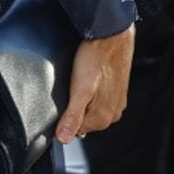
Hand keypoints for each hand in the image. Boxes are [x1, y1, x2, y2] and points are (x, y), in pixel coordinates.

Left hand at [56, 24, 134, 142]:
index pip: (75, 130)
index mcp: (104, 118)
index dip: (62, 119)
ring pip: (91, 108)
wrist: (111, 35)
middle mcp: (114, 112)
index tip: (56, 105)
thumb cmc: (96, 59)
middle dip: (73, 108)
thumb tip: (64, 138)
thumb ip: (72, 116)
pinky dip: (90, 91)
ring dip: (81, 99)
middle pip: (84, 120)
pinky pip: (98, 97)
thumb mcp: (79, 90)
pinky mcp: (117, 89)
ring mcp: (117, 100)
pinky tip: (85, 78)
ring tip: (76, 81)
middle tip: (67, 90)